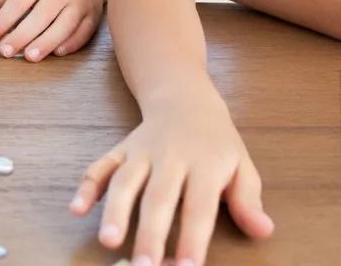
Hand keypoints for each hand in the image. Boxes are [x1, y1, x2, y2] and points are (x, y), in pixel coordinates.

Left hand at [0, 0, 108, 60]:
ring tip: (29, 56)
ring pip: (65, 25)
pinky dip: (72, 43)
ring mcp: (81, 3)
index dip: (4, 19)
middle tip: (5, 51)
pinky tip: (57, 52)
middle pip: (42, 14)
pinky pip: (84, 32)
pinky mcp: (94, 15)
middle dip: (23, 34)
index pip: (20, 0)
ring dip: (47, 42)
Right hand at [71, 92, 273, 265]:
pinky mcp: (121, 148)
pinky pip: (102, 165)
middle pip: (158, 197)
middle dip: (150, 234)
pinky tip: (77, 209)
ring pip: (125, 181)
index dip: (194, 239)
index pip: (199, 206)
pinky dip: (87, 185)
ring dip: (115, 211)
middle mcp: (171, 157)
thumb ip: (249, 200)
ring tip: (108, 242)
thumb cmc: (217, 142)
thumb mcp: (241, 165)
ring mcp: (142, 151)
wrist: (185, 97)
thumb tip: (263, 230)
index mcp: (205, 164)